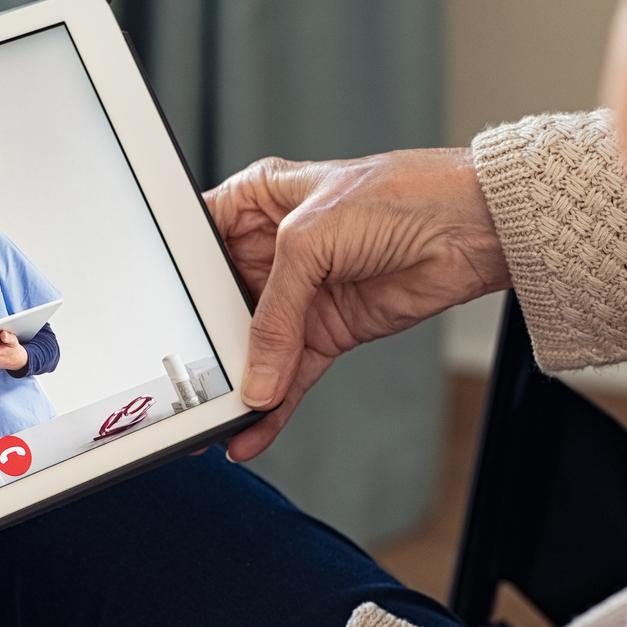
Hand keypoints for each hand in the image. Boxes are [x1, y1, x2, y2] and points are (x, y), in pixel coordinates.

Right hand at [204, 148, 511, 461]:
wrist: (470, 228)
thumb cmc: (398, 196)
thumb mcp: (311, 240)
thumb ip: (275, 313)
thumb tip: (255, 376)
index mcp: (256, 203)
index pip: (196, 248)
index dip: (176, 287)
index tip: (156, 329)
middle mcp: (272, 249)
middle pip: (220, 307)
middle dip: (205, 350)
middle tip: (184, 390)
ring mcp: (301, 293)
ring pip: (255, 349)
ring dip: (238, 386)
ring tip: (214, 422)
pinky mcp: (328, 330)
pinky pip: (289, 375)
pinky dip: (273, 407)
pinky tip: (253, 429)